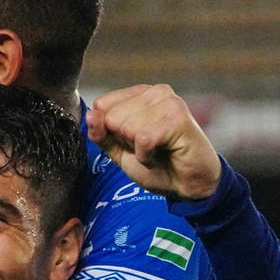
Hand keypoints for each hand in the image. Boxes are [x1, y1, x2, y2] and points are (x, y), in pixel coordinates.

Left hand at [86, 84, 221, 199]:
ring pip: (127, 127)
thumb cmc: (159, 166)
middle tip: (149, 149)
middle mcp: (156, 92)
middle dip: (125, 142)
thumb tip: (90, 115)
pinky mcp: (178, 118)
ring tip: (157, 151)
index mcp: (140, 94)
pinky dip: (147, 156)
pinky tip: (163, 155)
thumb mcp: (120, 152)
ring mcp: (169, 102)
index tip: (134, 143)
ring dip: (138, 150)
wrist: (188, 186)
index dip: (112, 133)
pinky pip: (143, 139)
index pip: (102, 105)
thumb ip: (102, 134)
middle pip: (112, 117)